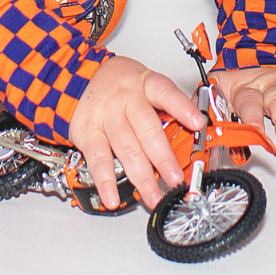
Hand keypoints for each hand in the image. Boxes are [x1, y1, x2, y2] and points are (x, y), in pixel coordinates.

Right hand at [68, 55, 204, 210]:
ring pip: (126, 148)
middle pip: (147, 129)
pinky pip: (98, 158)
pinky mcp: (88, 132)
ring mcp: (106, 116)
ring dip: (141, 176)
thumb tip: (193, 133)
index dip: (182, 107)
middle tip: (175, 180)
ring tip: (153, 196)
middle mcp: (126, 99)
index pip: (165, 93)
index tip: (197, 123)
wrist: (78, 77)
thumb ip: (166, 106)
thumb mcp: (145, 82)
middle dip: (163, 158)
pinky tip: (112, 197)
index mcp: (145, 84)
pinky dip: (105, 180)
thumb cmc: (119, 84)